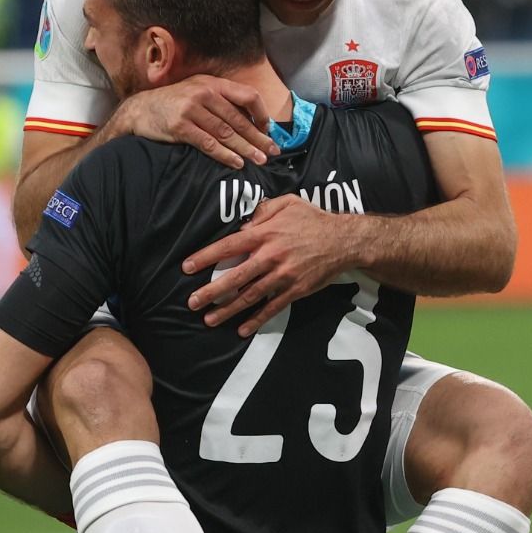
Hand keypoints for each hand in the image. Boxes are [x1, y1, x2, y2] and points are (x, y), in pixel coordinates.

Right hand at [116, 75, 280, 168]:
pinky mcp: (180, 127)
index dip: (261, 113)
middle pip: (239, 119)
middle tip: (272, 151)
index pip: (247, 96)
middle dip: (258, 137)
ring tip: (259, 160)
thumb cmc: (172, 103)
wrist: (138, 110)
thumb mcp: (196, 91)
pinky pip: (208, 144)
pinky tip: (236, 163)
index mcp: (212, 83)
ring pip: (226, 133)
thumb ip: (219, 100)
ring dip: (246, 149)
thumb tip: (249, 119)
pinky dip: (224, 155)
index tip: (268, 129)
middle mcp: (203, 93)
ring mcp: (191, 110)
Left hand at [181, 195, 357, 335]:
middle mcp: (271, 256)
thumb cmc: (313, 219)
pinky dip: (257, 320)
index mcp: (265, 234)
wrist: (344, 240)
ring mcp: (283, 276)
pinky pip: (273, 308)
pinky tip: (242, 329)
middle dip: (211, 292)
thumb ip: (262, 211)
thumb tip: (242, 226)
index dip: (206, 257)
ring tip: (209, 319)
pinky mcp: (295, 290)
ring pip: (250, 296)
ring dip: (228, 310)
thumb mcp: (288, 203)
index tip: (187, 267)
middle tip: (192, 302)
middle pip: (235, 277)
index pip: (229, 246)